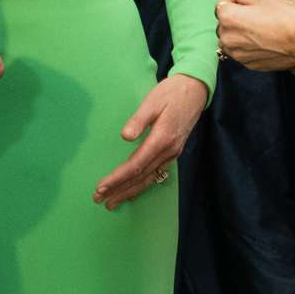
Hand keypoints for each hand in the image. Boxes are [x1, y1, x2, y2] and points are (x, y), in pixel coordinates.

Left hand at [92, 73, 207, 210]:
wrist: (195, 90)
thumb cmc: (171, 93)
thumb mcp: (152, 101)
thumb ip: (138, 120)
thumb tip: (125, 137)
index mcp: (161, 139)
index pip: (135, 165)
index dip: (118, 178)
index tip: (101, 187)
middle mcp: (168, 151)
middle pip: (140, 177)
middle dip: (119, 189)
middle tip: (99, 200)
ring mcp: (172, 154)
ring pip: (149, 179)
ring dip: (129, 191)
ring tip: (112, 202)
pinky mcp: (173, 152)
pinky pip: (155, 174)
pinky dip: (142, 185)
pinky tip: (132, 191)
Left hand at [216, 0, 294, 71]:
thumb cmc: (285, 17)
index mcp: (228, 17)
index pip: (221, 5)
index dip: (232, 0)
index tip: (241, 0)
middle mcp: (228, 37)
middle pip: (224, 24)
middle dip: (234, 18)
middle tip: (252, 14)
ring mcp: (237, 53)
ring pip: (231, 40)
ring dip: (238, 33)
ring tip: (257, 28)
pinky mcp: (248, 64)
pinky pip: (241, 52)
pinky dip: (247, 46)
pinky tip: (262, 40)